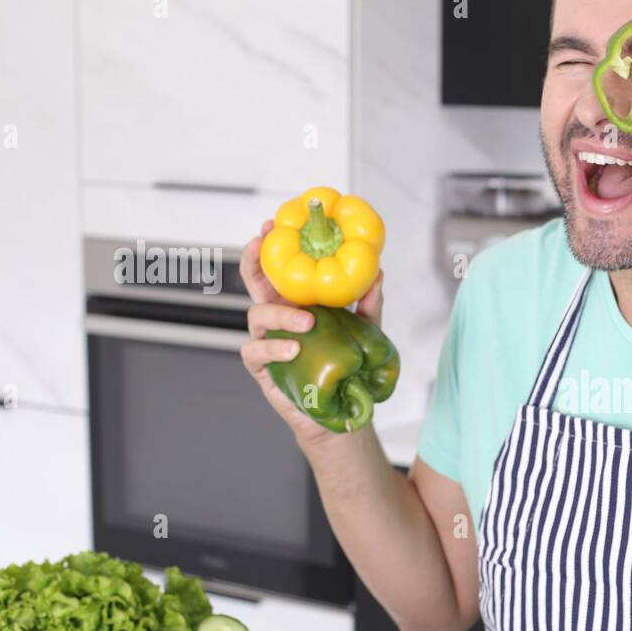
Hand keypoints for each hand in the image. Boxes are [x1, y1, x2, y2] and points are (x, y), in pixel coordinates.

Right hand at [238, 219, 386, 447]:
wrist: (342, 406)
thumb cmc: (349, 365)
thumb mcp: (366, 330)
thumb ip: (370, 304)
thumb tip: (378, 273)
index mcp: (297, 302)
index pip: (278, 269)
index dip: (270, 247)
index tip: (271, 224)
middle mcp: (278, 317)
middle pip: (254, 283)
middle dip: (253, 260)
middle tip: (260, 245)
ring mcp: (267, 340)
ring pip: (257, 316)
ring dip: (280, 314)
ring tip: (307, 321)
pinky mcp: (263, 368)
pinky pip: (256, 351)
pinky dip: (273, 348)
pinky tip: (294, 349)